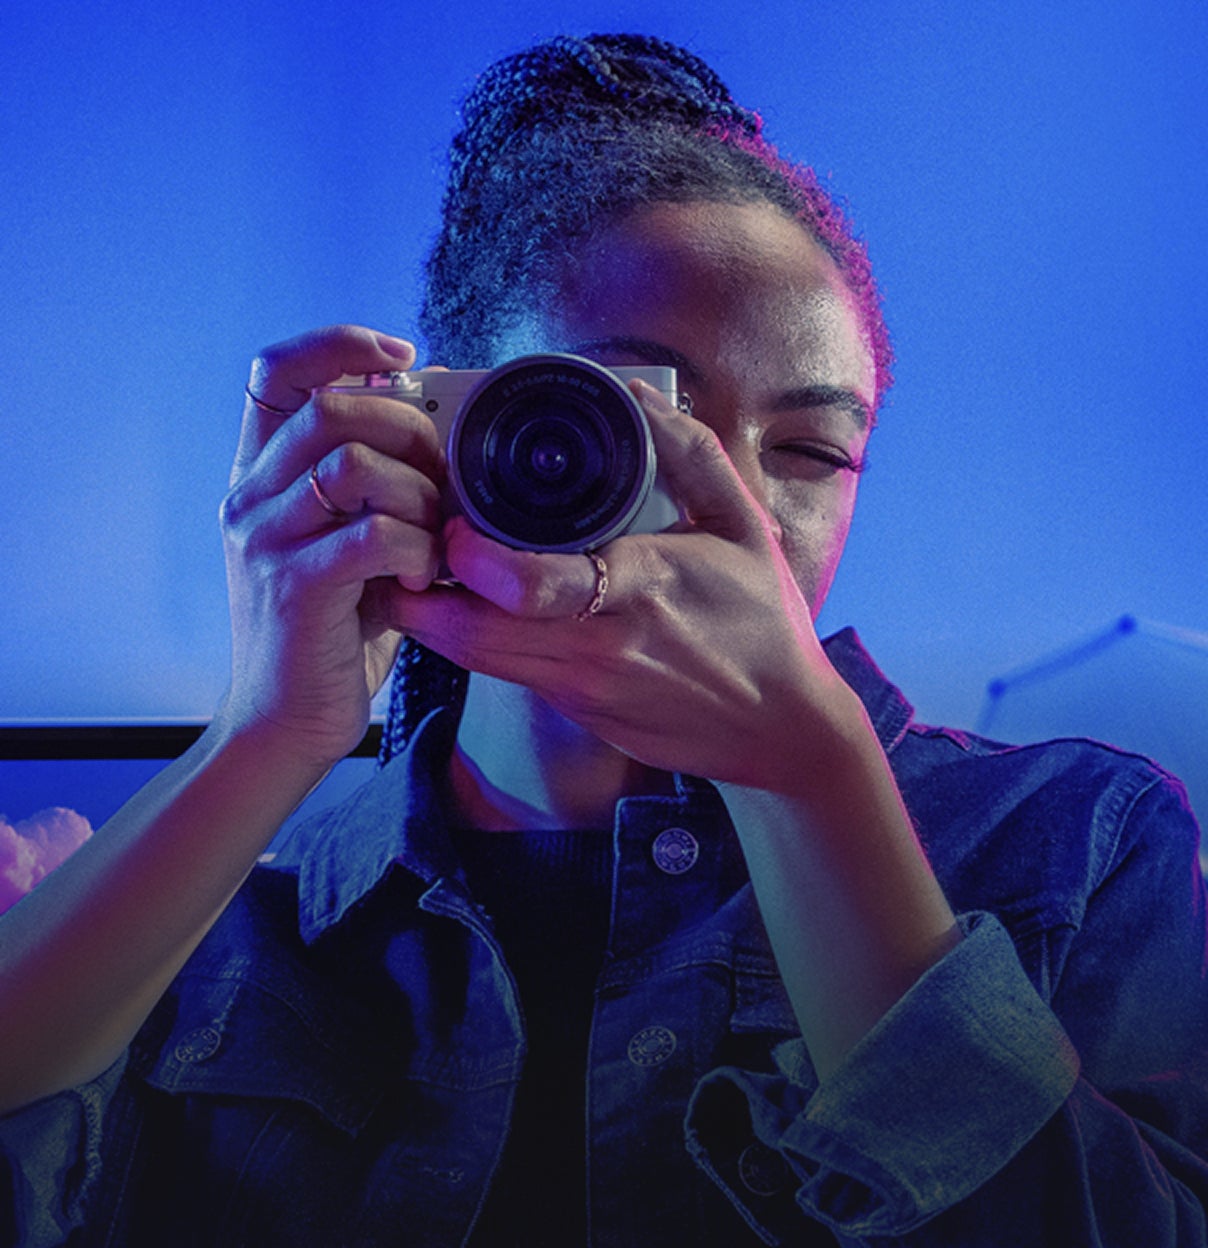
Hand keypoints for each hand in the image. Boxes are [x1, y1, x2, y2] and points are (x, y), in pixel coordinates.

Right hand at [219, 325, 444, 765]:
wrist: (285, 721)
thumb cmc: (332, 628)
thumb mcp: (348, 541)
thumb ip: (373, 484)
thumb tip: (433, 416)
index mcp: (260, 476)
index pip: (275, 370)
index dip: (339, 345)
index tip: (404, 357)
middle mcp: (250, 498)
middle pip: (330, 407)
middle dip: (409, 430)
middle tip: (441, 481)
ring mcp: (265, 540)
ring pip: (354, 465)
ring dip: (418, 495)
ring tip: (434, 538)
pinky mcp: (295, 587)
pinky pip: (374, 535)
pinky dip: (418, 550)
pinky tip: (423, 579)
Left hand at [386, 380, 860, 791]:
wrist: (778, 728)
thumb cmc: (763, 624)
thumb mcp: (744, 526)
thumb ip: (692, 454)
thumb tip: (640, 397)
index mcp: (645, 589)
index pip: (540, 584)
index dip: (478, 559)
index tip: (452, 526)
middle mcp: (602, 645)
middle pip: (477, 629)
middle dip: (420, 589)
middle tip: (397, 538)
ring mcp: (582, 685)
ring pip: (476, 658)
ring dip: (431, 616)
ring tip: (411, 567)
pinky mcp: (573, 708)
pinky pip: (501, 672)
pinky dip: (467, 638)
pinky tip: (459, 601)